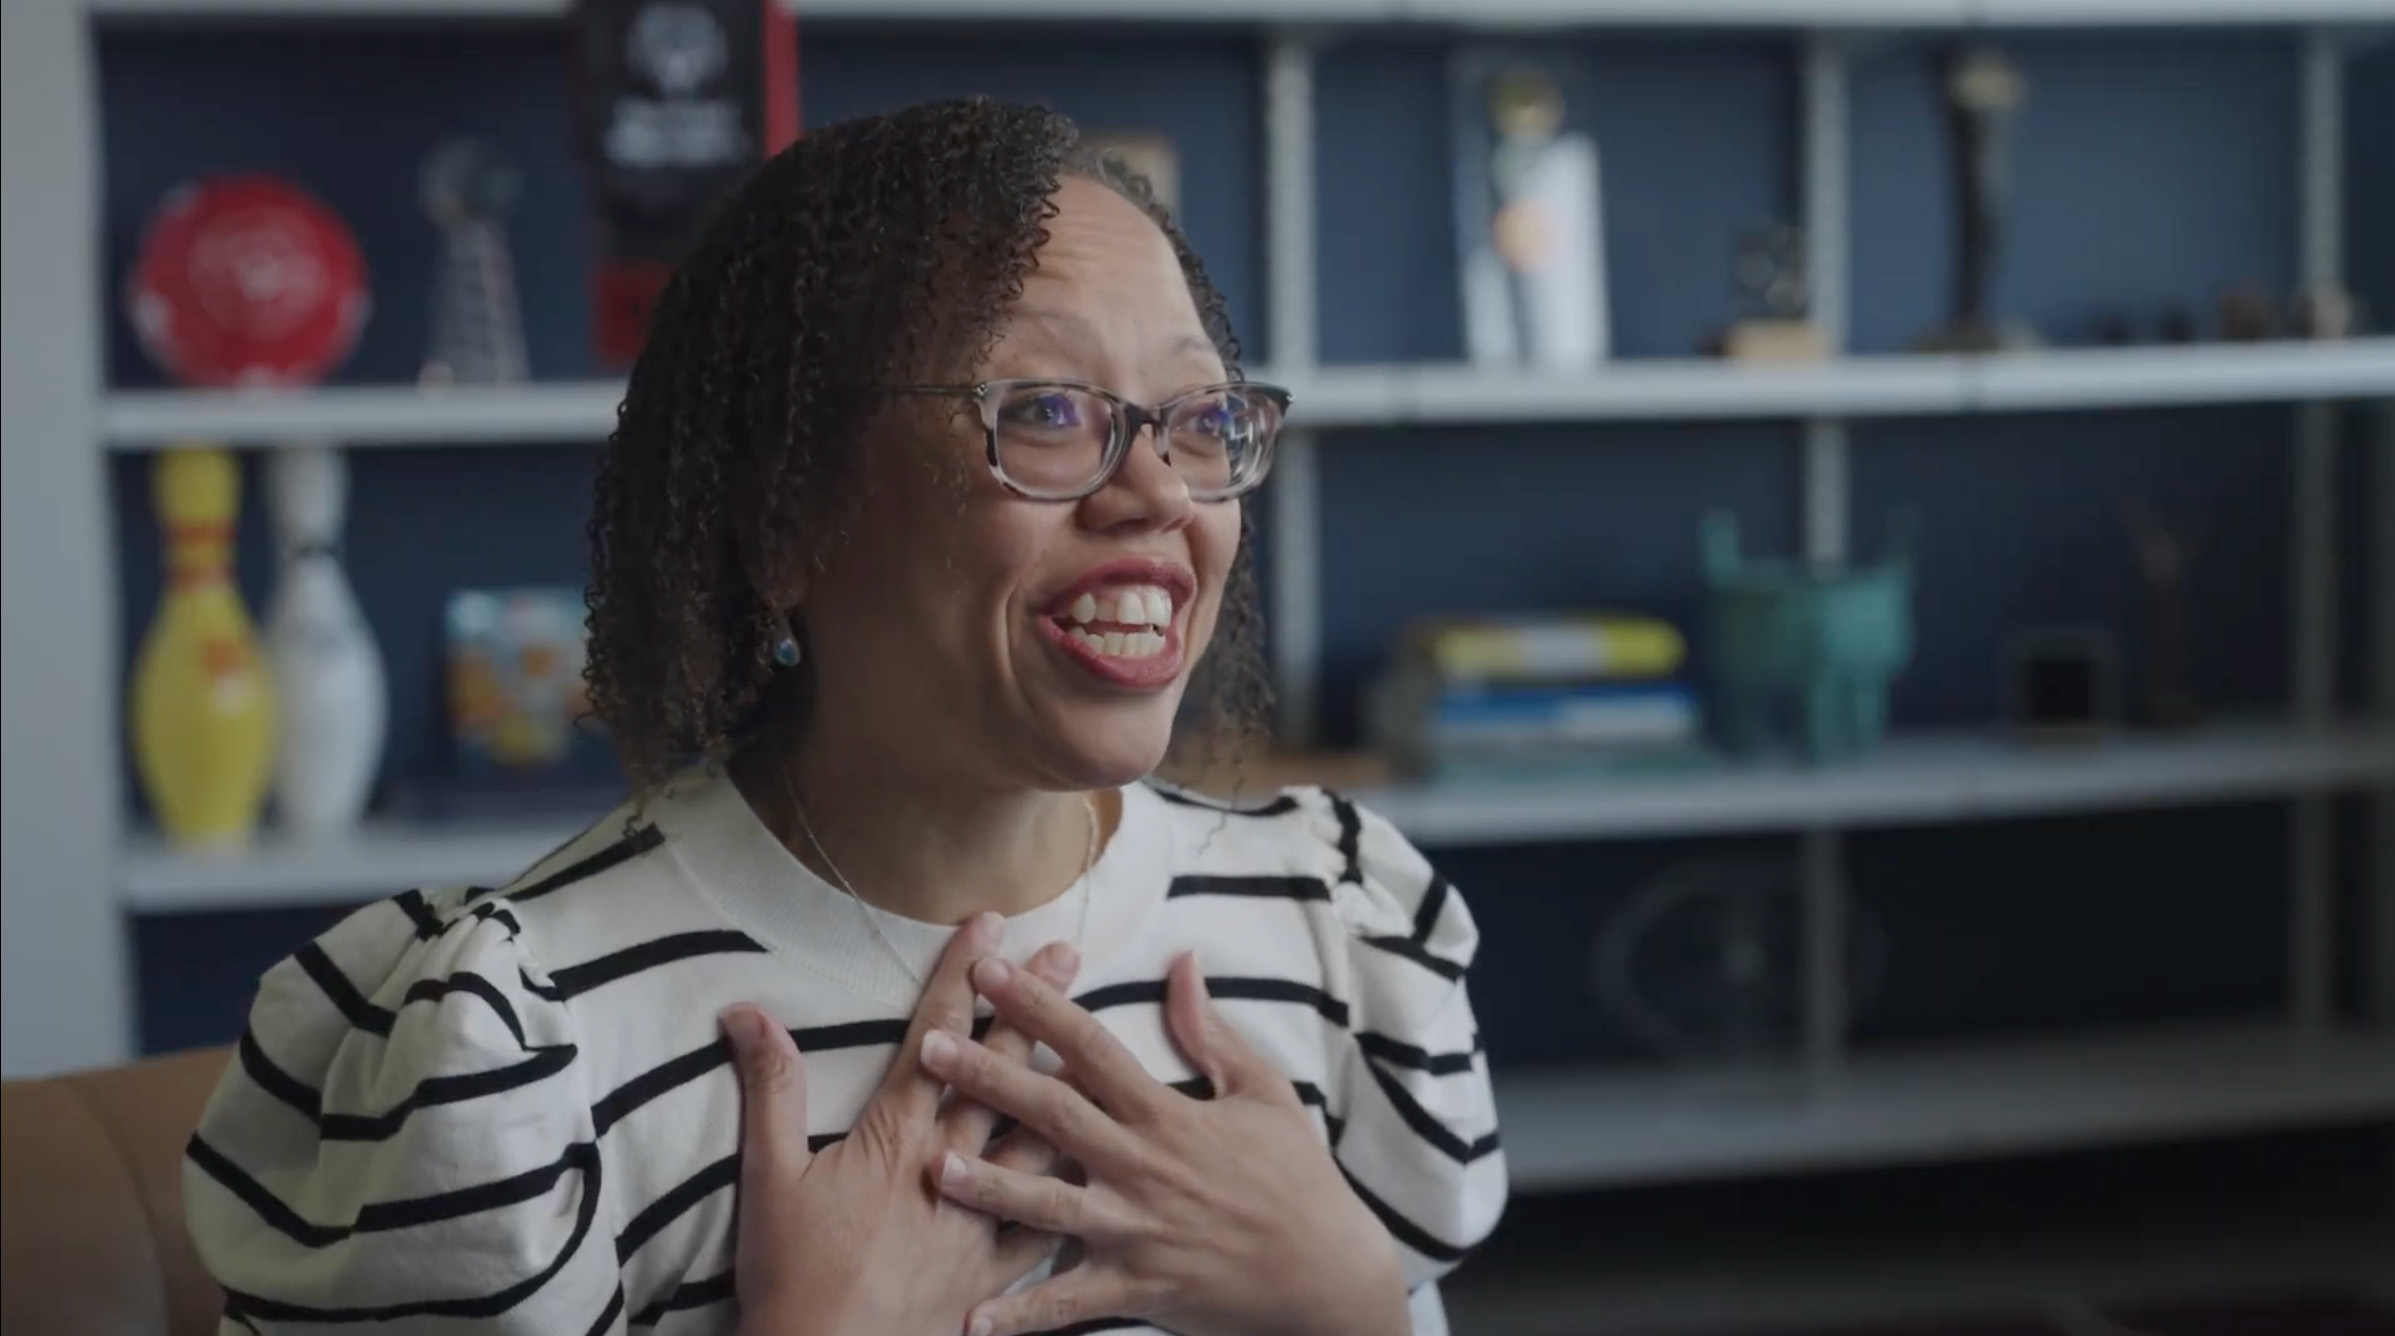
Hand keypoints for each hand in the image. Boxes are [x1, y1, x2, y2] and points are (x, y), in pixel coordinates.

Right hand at [724, 913, 1079, 1335]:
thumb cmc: (789, 1276)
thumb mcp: (768, 1176)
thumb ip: (770, 1088)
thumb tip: (747, 1010)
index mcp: (897, 1135)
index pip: (936, 1036)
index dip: (960, 975)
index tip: (987, 926)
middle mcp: (951, 1165)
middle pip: (1002, 1071)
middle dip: (1033, 1007)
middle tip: (1066, 953)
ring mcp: (982, 1218)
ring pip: (1038, 1135)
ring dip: (1067, 1080)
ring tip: (1100, 1037)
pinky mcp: (996, 1271)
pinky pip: (1050, 1221)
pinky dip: (1076, 1186)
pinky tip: (1107, 1161)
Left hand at [920, 952, 1408, 1335]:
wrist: (1328, 1272)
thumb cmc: (1296, 1178)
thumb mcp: (1263, 1092)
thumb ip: (1211, 1030)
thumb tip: (1183, 962)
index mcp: (1168, 1115)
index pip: (1092, 1048)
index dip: (1039, 1006)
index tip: (989, 972)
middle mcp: (1143, 1167)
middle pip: (1054, 1115)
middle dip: (989, 1079)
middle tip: (929, 1049)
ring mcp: (1137, 1230)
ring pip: (1049, 1206)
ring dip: (989, 1189)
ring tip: (933, 1169)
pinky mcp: (1139, 1286)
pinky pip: (1071, 1302)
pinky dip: (1024, 1315)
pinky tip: (972, 1322)